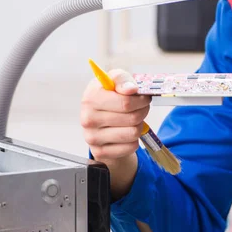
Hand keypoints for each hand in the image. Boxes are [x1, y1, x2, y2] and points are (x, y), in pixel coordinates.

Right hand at [80, 69, 150, 198]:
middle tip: (142, 108)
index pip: (125, 102)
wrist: (99, 119)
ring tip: (134, 119)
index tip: (144, 98)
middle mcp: (88, 118)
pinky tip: (127, 132)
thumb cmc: (109, 96)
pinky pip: (130, 147)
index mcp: (91, 98)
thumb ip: (123, 79)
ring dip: (139, 125)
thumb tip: (131, 89)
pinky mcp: (99, 152)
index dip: (141, 100)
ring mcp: (92, 137)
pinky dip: (134, 140)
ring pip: (133, 133)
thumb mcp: (114, 80)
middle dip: (143, 111)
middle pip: (132, 118)